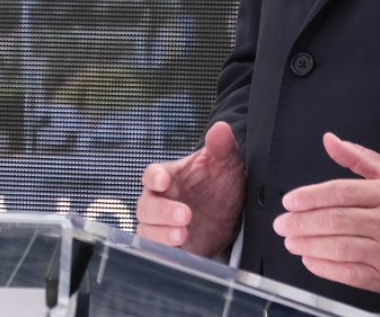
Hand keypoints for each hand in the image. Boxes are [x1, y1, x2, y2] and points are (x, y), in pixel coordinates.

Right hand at [137, 121, 245, 256]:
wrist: (233, 215)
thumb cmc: (220, 184)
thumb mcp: (226, 163)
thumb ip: (221, 146)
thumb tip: (221, 128)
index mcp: (169, 177)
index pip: (152, 175)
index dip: (155, 178)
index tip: (164, 181)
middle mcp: (160, 201)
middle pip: (147, 206)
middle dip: (162, 212)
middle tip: (186, 216)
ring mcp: (162, 226)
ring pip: (147, 231)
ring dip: (161, 234)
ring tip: (183, 235)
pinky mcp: (169, 247)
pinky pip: (156, 252)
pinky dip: (163, 253)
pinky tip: (178, 253)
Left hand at [273, 132, 379, 297]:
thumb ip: (357, 157)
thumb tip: (330, 140)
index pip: (340, 193)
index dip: (310, 197)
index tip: (289, 201)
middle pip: (335, 220)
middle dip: (301, 223)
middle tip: (282, 224)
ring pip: (339, 247)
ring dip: (308, 245)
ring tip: (290, 241)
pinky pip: (349, 273)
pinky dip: (324, 268)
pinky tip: (309, 260)